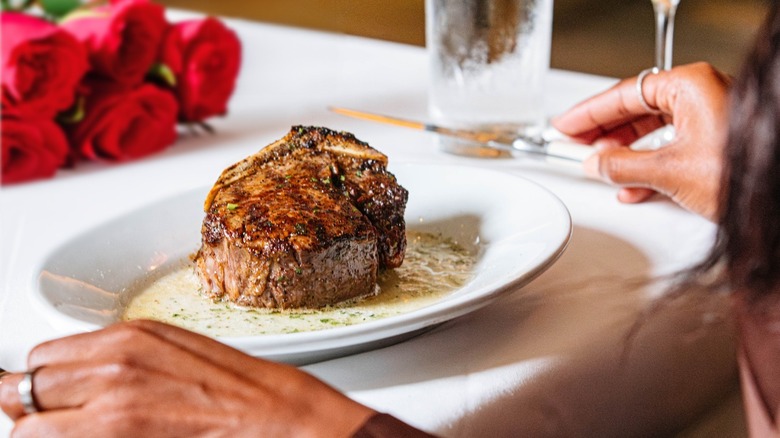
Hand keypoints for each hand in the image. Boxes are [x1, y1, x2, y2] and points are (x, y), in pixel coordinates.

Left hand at [0, 320, 374, 436]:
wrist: (276, 416)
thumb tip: (79, 380)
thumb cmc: (239, 389)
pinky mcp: (118, 437)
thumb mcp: (173, 354)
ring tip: (76, 433)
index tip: (45, 396)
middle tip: (54, 420)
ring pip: (30, 426)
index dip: (44, 381)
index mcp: (129, 336)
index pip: (44, 357)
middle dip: (35, 407)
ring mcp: (112, 407)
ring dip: (43, 431)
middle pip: (28, 388)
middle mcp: (113, 366)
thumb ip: (120, 360)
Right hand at [552, 62, 731, 219]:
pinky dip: (647, 166)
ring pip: (653, 131)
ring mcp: (711, 118)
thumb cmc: (744, 174)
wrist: (776, 203)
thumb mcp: (668, 171)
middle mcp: (702, 95)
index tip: (566, 125)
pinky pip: (670, 147)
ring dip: (624, 153)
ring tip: (600, 167)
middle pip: (637, 110)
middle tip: (576, 144)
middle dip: (605, 133)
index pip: (625, 94)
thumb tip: (597, 163)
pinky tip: (631, 185)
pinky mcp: (715, 142)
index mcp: (690, 85)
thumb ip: (622, 165)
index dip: (589, 112)